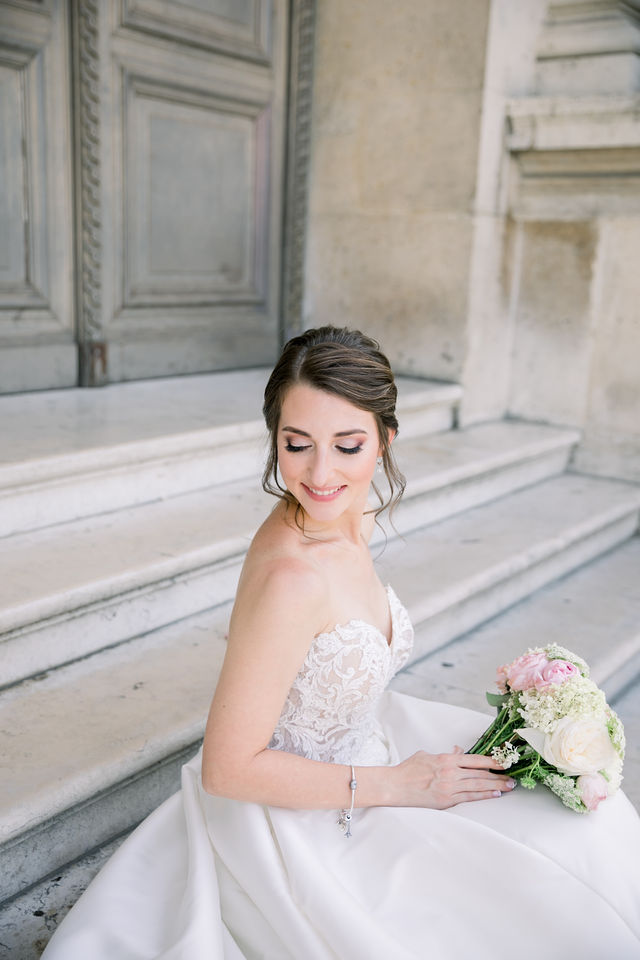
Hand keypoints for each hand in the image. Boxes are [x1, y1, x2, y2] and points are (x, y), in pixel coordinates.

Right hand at [391, 746, 515, 808]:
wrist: (394, 786)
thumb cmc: (408, 770)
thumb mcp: (427, 756)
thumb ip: (445, 755)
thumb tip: (458, 751)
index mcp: (446, 759)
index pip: (475, 759)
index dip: (492, 761)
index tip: (504, 763)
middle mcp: (450, 772)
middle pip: (480, 774)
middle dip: (498, 776)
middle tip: (512, 778)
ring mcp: (449, 787)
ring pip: (477, 786)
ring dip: (495, 786)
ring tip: (509, 787)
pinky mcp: (446, 801)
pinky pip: (469, 798)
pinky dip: (483, 796)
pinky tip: (494, 795)